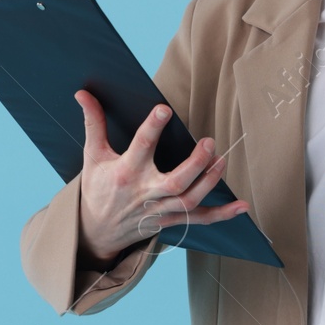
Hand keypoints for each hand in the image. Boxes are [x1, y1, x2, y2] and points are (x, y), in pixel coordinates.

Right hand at [74, 89, 247, 267]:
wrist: (96, 231)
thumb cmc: (97, 188)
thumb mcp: (92, 155)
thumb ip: (93, 123)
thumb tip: (83, 94)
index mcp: (125, 173)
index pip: (140, 147)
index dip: (152, 127)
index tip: (164, 109)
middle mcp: (145, 193)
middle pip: (175, 182)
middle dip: (195, 163)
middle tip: (209, 141)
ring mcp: (159, 210)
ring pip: (189, 200)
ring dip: (209, 181)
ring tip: (221, 160)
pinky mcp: (170, 221)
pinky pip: (199, 219)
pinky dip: (221, 215)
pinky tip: (241, 206)